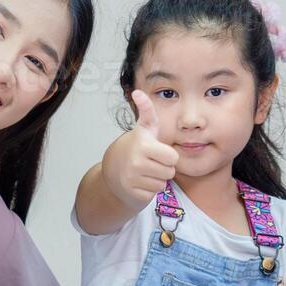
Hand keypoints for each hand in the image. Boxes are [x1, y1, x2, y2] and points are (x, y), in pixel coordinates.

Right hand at [102, 90, 179, 210]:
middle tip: (152, 163)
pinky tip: (140, 182)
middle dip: (164, 168)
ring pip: (162, 183)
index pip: (173, 158)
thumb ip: (146, 110)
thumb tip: (138, 92)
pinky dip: (149, 190)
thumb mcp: (143, 128)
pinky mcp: (132, 194)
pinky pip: (153, 194)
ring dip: (157, 179)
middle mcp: (136, 162)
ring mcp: (132, 179)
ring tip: (146, 172)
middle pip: (170, 172)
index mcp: (143, 145)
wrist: (112, 172)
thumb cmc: (135, 147)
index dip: (168, 156)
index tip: (158, 152)